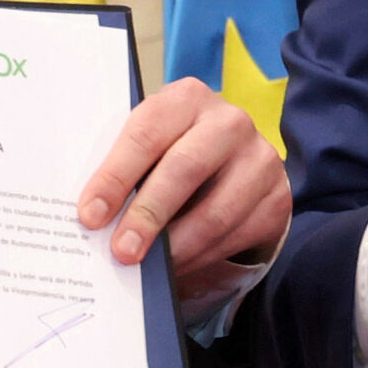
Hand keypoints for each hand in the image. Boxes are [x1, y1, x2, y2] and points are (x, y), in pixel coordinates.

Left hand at [77, 77, 291, 318]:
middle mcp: (228, 122)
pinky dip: (202, 257)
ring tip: (149, 269)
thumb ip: (127, 168)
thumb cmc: (176, 149)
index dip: (115, 177)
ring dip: (176, 247)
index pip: (146, 134)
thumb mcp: (153, 143)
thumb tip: (93, 217)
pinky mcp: (276, 196)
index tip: (91, 215)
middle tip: (122, 251)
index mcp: (186, 98)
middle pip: (184, 169)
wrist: (236, 158)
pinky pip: (237, 235)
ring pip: (215, 212)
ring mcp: (259, 158)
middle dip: (148, 216)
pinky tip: (178, 266)